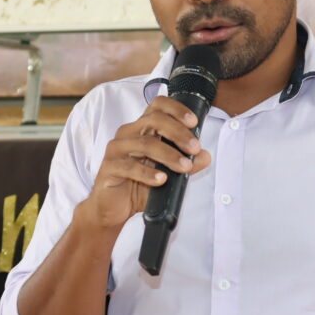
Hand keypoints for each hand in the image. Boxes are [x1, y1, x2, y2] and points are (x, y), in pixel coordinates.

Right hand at [81, 96, 210, 229]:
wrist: (115, 208)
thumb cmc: (139, 185)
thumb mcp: (168, 174)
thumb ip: (187, 164)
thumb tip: (205, 156)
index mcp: (142, 128)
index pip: (158, 106)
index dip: (176, 109)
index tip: (194, 122)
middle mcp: (128, 134)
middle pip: (154, 120)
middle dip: (178, 133)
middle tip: (194, 148)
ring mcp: (117, 150)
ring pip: (145, 144)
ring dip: (169, 155)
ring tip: (184, 167)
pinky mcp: (108, 168)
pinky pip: (129, 167)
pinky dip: (148, 173)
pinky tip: (162, 179)